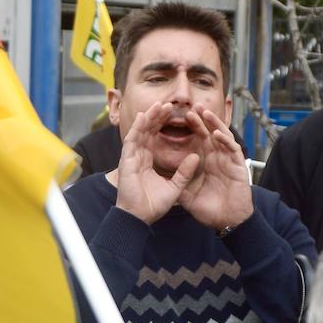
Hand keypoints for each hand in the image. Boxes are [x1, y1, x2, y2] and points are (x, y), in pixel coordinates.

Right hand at [114, 102, 201, 225]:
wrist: (140, 218)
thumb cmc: (153, 205)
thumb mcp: (175, 186)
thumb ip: (184, 171)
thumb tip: (195, 156)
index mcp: (148, 160)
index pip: (155, 137)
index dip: (163, 124)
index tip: (173, 114)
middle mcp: (138, 156)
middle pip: (147, 130)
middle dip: (157, 116)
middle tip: (168, 104)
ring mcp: (131, 157)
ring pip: (140, 131)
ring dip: (149, 117)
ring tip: (159, 105)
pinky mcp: (126, 161)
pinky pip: (131, 140)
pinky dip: (137, 127)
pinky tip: (143, 116)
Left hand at [178, 107, 252, 231]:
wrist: (228, 224)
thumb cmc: (211, 211)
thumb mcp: (188, 197)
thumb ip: (178, 183)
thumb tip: (162, 177)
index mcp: (207, 161)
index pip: (198, 139)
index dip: (190, 128)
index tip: (179, 117)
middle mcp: (218, 158)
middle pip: (209, 133)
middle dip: (201, 119)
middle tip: (191, 106)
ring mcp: (229, 161)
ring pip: (223, 136)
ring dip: (214, 123)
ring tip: (204, 112)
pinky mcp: (239, 167)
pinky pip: (233, 150)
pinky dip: (225, 141)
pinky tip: (216, 134)